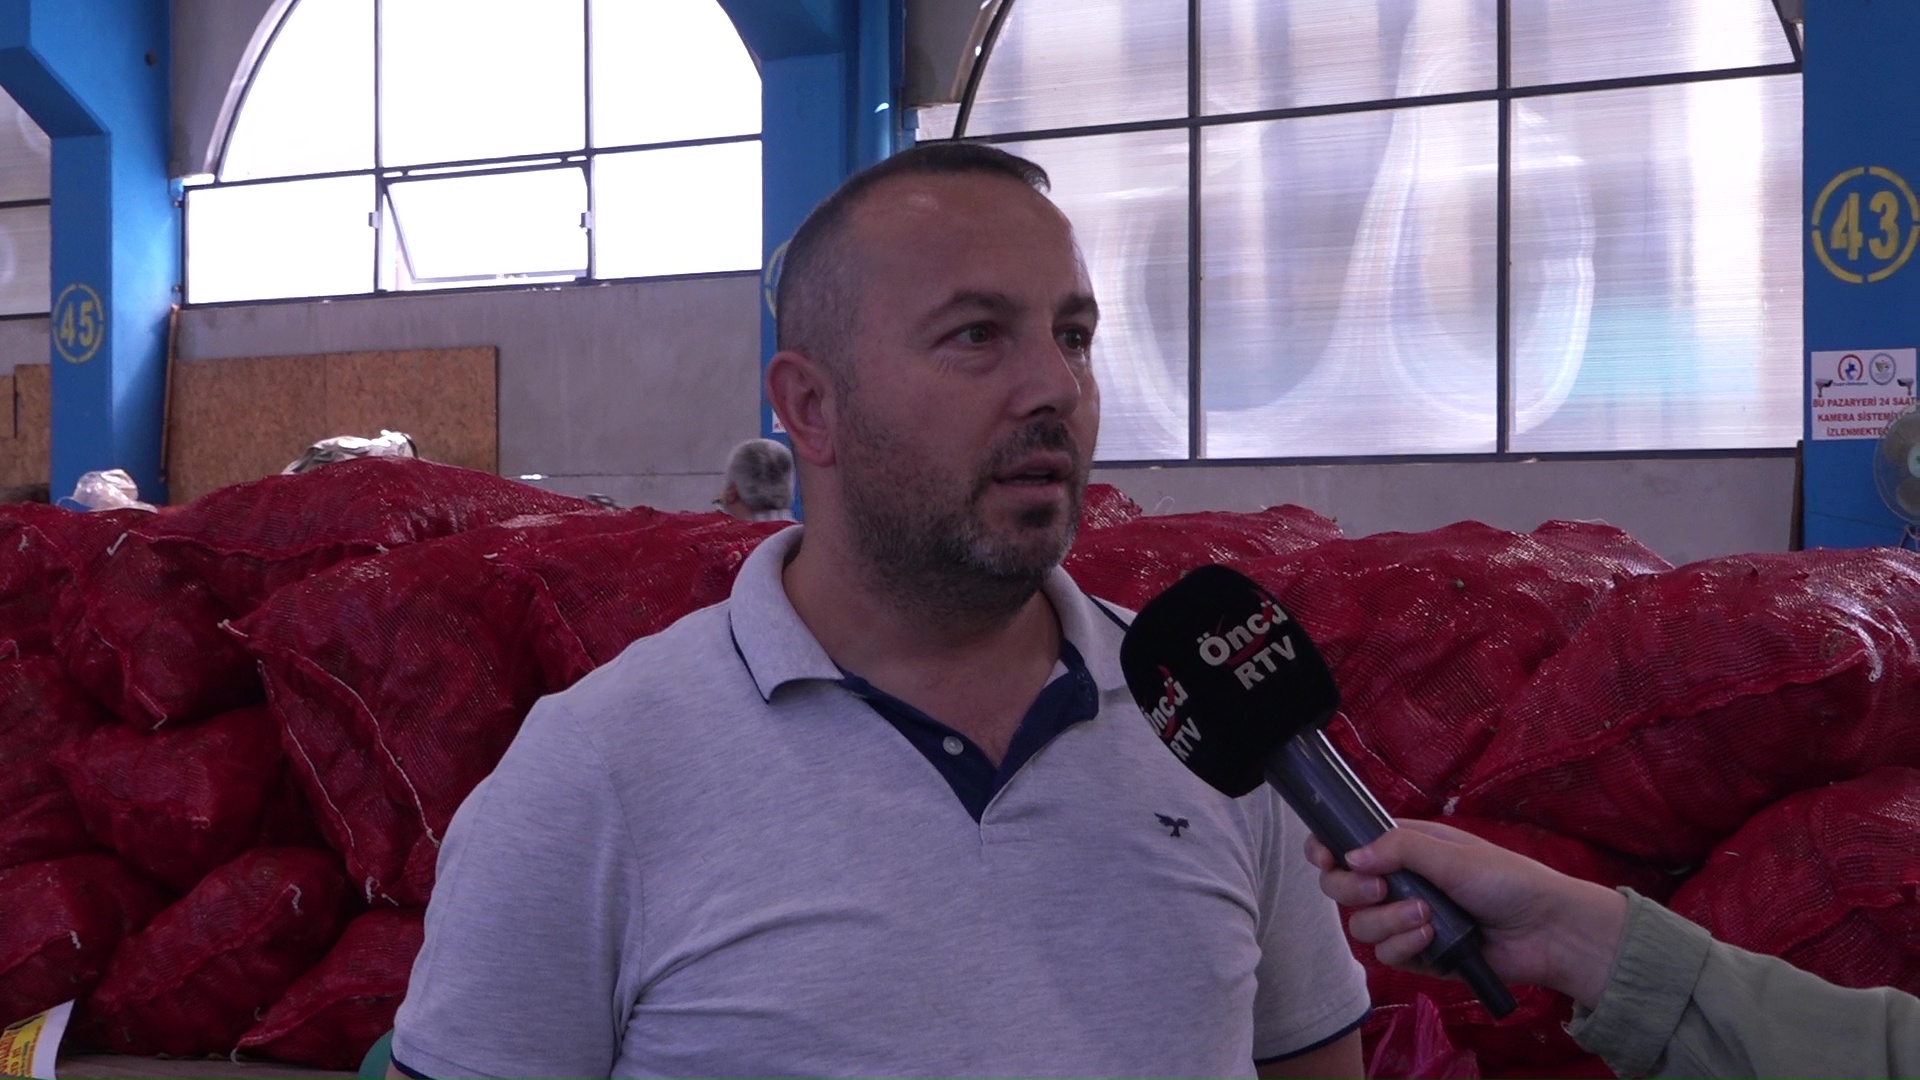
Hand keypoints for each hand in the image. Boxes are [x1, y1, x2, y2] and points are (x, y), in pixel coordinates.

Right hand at [1306, 819, 1628, 1008]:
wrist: (1547, 932)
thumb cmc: (1507, 880)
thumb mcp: (1452, 854)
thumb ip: (1399, 849)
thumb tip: (1350, 855)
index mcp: (1405, 848)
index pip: (1349, 845)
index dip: (1327, 850)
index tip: (1325, 858)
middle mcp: (1400, 882)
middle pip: (1343, 888)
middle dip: (1351, 889)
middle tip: (1378, 889)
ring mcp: (1408, 920)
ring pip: (1362, 926)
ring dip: (1389, 922)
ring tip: (1427, 917)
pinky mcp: (1420, 955)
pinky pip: (1388, 956)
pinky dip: (1406, 946)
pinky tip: (1433, 938)